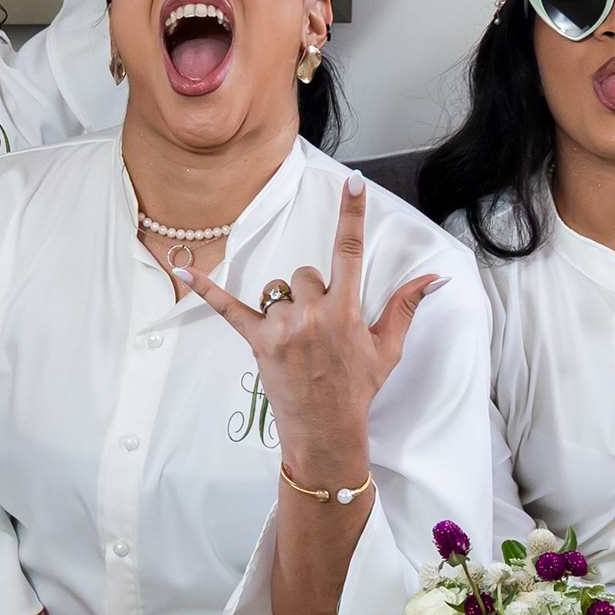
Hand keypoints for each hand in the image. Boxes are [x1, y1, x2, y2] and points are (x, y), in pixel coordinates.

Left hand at [180, 179, 440, 485]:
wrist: (327, 430)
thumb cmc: (357, 389)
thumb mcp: (388, 348)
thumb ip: (405, 307)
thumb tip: (434, 278)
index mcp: (346, 310)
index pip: (350, 251)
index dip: (352, 215)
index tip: (353, 183)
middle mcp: (314, 313)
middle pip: (305, 272)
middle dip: (313, 291)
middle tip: (320, 329)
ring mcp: (283, 327)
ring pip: (279, 289)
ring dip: (286, 306)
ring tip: (297, 339)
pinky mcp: (258, 341)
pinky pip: (228, 308)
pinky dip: (205, 289)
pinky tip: (181, 272)